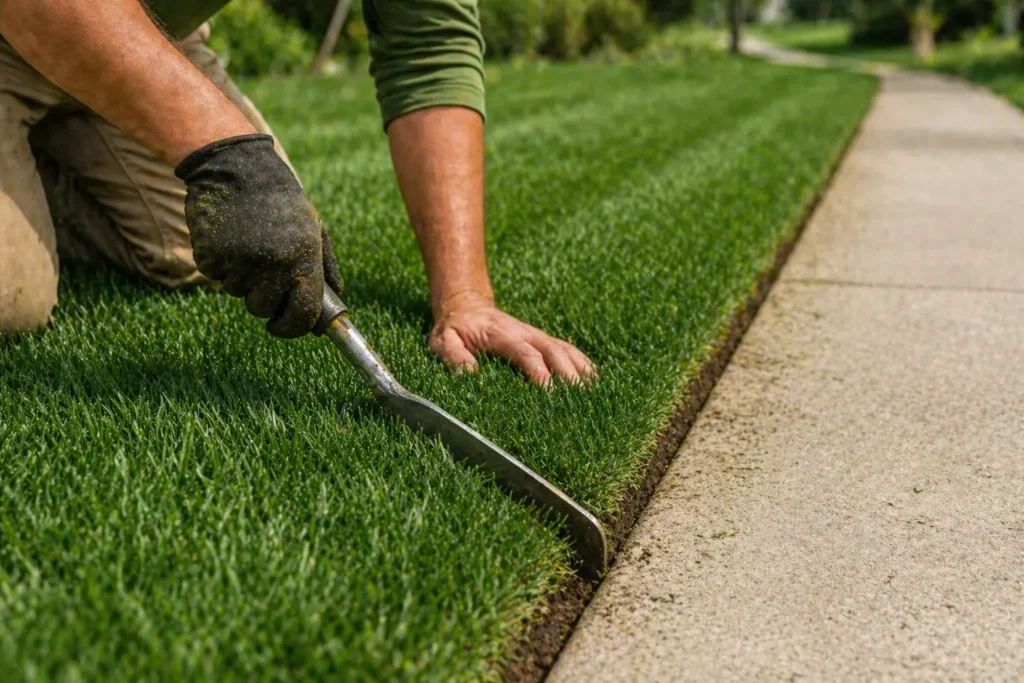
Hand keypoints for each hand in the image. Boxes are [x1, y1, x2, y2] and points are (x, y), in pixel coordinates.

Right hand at [175, 134, 342, 337]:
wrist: (236, 165)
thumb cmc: (280, 200)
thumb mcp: (314, 227)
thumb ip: (325, 266)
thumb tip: (335, 301)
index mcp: (304, 257)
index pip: (303, 313)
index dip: (293, 327)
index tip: (284, 326)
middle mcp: (273, 263)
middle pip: (265, 309)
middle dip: (263, 299)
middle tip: (262, 272)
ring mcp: (240, 261)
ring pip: (238, 293)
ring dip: (241, 277)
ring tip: (247, 242)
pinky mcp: (210, 255)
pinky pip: (216, 276)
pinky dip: (221, 263)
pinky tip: (228, 236)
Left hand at [429, 292, 595, 386]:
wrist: (465, 304)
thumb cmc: (454, 329)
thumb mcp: (443, 341)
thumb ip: (454, 356)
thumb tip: (470, 375)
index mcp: (502, 335)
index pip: (526, 354)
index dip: (540, 373)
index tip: (549, 393)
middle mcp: (525, 333)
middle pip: (554, 352)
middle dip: (569, 375)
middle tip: (580, 400)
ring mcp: (536, 336)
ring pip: (565, 350)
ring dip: (581, 370)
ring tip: (595, 393)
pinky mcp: (541, 340)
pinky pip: (567, 350)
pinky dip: (582, 363)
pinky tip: (594, 381)